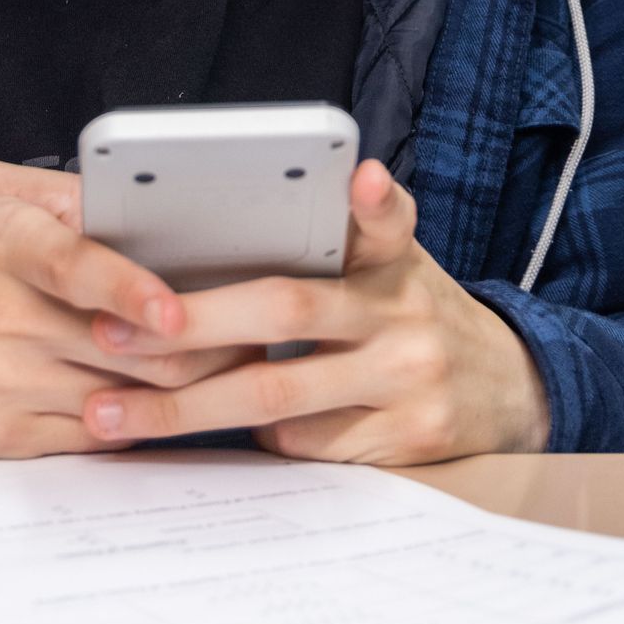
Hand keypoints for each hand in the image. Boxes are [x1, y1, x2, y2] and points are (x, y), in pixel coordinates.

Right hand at [0, 159, 251, 453]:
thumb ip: (55, 194)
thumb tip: (135, 198)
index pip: (75, 264)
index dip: (133, 288)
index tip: (179, 305)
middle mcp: (0, 317)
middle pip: (124, 345)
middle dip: (202, 342)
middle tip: (257, 328)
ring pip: (122, 396)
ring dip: (184, 387)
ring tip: (230, 363)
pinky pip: (90, 436)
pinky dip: (136, 421)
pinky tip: (166, 402)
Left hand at [77, 158, 551, 465]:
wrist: (510, 392)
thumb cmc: (409, 317)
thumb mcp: (390, 265)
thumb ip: (336, 239)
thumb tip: (232, 221)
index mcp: (394, 259)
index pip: (388, 219)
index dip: (374, 199)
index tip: (361, 178)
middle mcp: (406, 314)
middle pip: (287, 311)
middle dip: (191, 325)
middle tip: (112, 333)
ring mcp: (409, 381)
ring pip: (278, 394)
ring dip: (186, 405)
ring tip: (112, 411)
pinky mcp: (407, 440)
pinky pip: (302, 444)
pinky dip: (249, 437)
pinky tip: (207, 432)